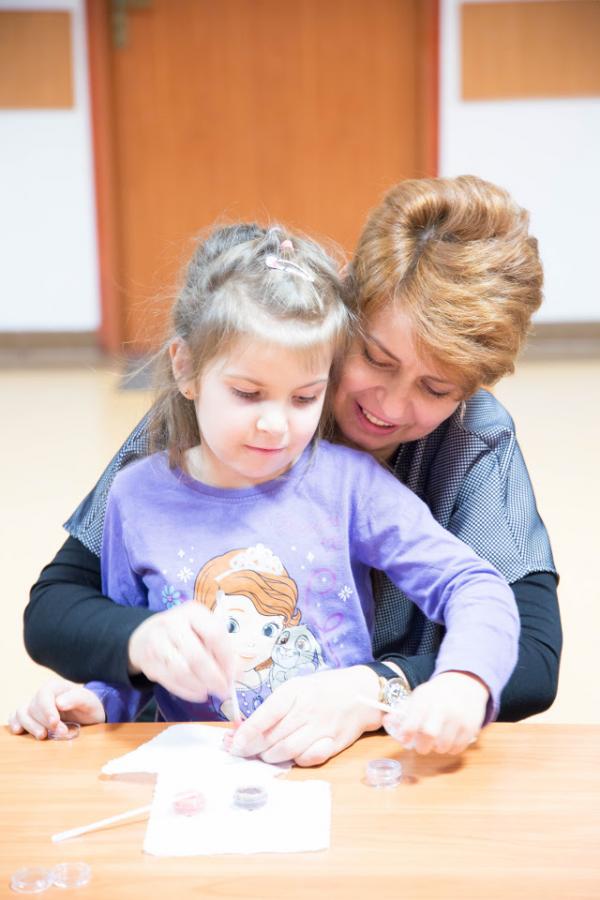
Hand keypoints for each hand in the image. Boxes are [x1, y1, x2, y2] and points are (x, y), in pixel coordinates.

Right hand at [8, 678, 105, 739]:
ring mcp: (35, 706)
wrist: (89, 715)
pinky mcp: (31, 717)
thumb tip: (59, 703)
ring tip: (42, 736)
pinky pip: (16, 718)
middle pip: (34, 707)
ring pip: (22, 713)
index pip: (44, 694)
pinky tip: (19, 731)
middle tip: (62, 732)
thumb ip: (76, 699)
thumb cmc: (89, 706)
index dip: (47, 709)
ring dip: (30, 726)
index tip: (55, 723)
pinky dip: (15, 723)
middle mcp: (42, 695)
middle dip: (45, 722)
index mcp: (56, 687)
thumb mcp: (88, 701)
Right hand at [128, 603, 234, 701]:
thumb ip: (222, 649)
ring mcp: (157, 642)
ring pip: (181, 671)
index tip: (233, 674)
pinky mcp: (148, 661)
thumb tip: (237, 672)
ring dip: (199, 686)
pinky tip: (197, 693)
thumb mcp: (204, 631)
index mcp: (193, 612)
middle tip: (223, 690)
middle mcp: (173, 623)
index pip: (214, 634)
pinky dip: (187, 691)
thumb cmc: (185, 633)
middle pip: (196, 656)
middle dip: (213, 678)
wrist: (147, 634)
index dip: (226, 657)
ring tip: (209, 692)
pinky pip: (169, 681)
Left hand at [228, 666, 382, 766]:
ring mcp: (321, 727)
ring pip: (287, 751)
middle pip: (273, 737)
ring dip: (270, 757)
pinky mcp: (333, 743)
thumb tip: (245, 728)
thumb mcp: (298, 688)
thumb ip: (275, 706)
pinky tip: (290, 757)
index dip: (247, 732)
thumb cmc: (324, 689)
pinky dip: (295, 761)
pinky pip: (308, 758)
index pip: (265, 715)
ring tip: (264, 755)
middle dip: (253, 748)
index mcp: (295, 691)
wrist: (362, 692)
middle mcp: (307, 709)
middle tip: (243, 752)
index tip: (234, 744)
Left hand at [383, 671, 488, 754]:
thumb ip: (403, 710)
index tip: (405, 739)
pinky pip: (457, 748)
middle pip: (429, 735)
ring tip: (436, 742)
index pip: (412, 722)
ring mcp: (459, 718)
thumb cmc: (437, 693)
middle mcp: (443, 707)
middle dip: (422, 746)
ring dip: (437, 749)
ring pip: (444, 746)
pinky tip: (449, 740)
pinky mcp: (471, 727)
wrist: (465, 682)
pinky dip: (450, 749)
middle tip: (421, 746)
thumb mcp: (419, 695)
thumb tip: (386, 722)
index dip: (406, 734)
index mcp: (426, 698)